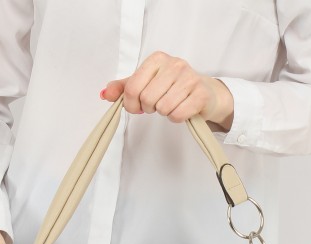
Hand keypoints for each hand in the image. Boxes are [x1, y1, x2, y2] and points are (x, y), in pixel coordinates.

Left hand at [100, 51, 233, 131]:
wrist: (205, 93)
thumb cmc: (172, 88)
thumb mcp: (146, 83)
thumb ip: (124, 88)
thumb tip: (105, 94)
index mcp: (157, 59)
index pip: (132, 87)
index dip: (131, 104)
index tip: (139, 106)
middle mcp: (174, 64)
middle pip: (147, 99)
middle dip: (150, 108)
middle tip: (158, 104)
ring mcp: (189, 78)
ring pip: (163, 108)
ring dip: (164, 113)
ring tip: (171, 105)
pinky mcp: (200, 94)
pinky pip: (177, 115)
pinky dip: (176, 118)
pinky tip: (181, 110)